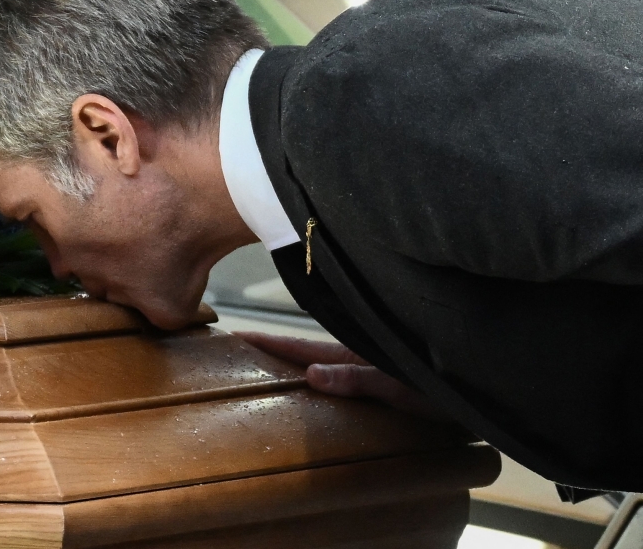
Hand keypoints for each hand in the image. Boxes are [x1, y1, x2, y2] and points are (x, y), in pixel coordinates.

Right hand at [234, 332, 449, 421]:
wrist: (484, 384)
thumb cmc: (444, 385)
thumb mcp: (400, 383)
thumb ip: (358, 377)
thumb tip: (310, 373)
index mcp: (355, 353)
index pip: (302, 348)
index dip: (268, 343)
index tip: (236, 334)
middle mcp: (358, 355)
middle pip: (307, 352)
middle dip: (274, 350)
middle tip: (238, 348)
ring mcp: (368, 364)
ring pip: (323, 360)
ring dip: (295, 361)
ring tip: (264, 365)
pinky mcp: (381, 376)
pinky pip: (339, 373)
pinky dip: (318, 374)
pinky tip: (310, 382)